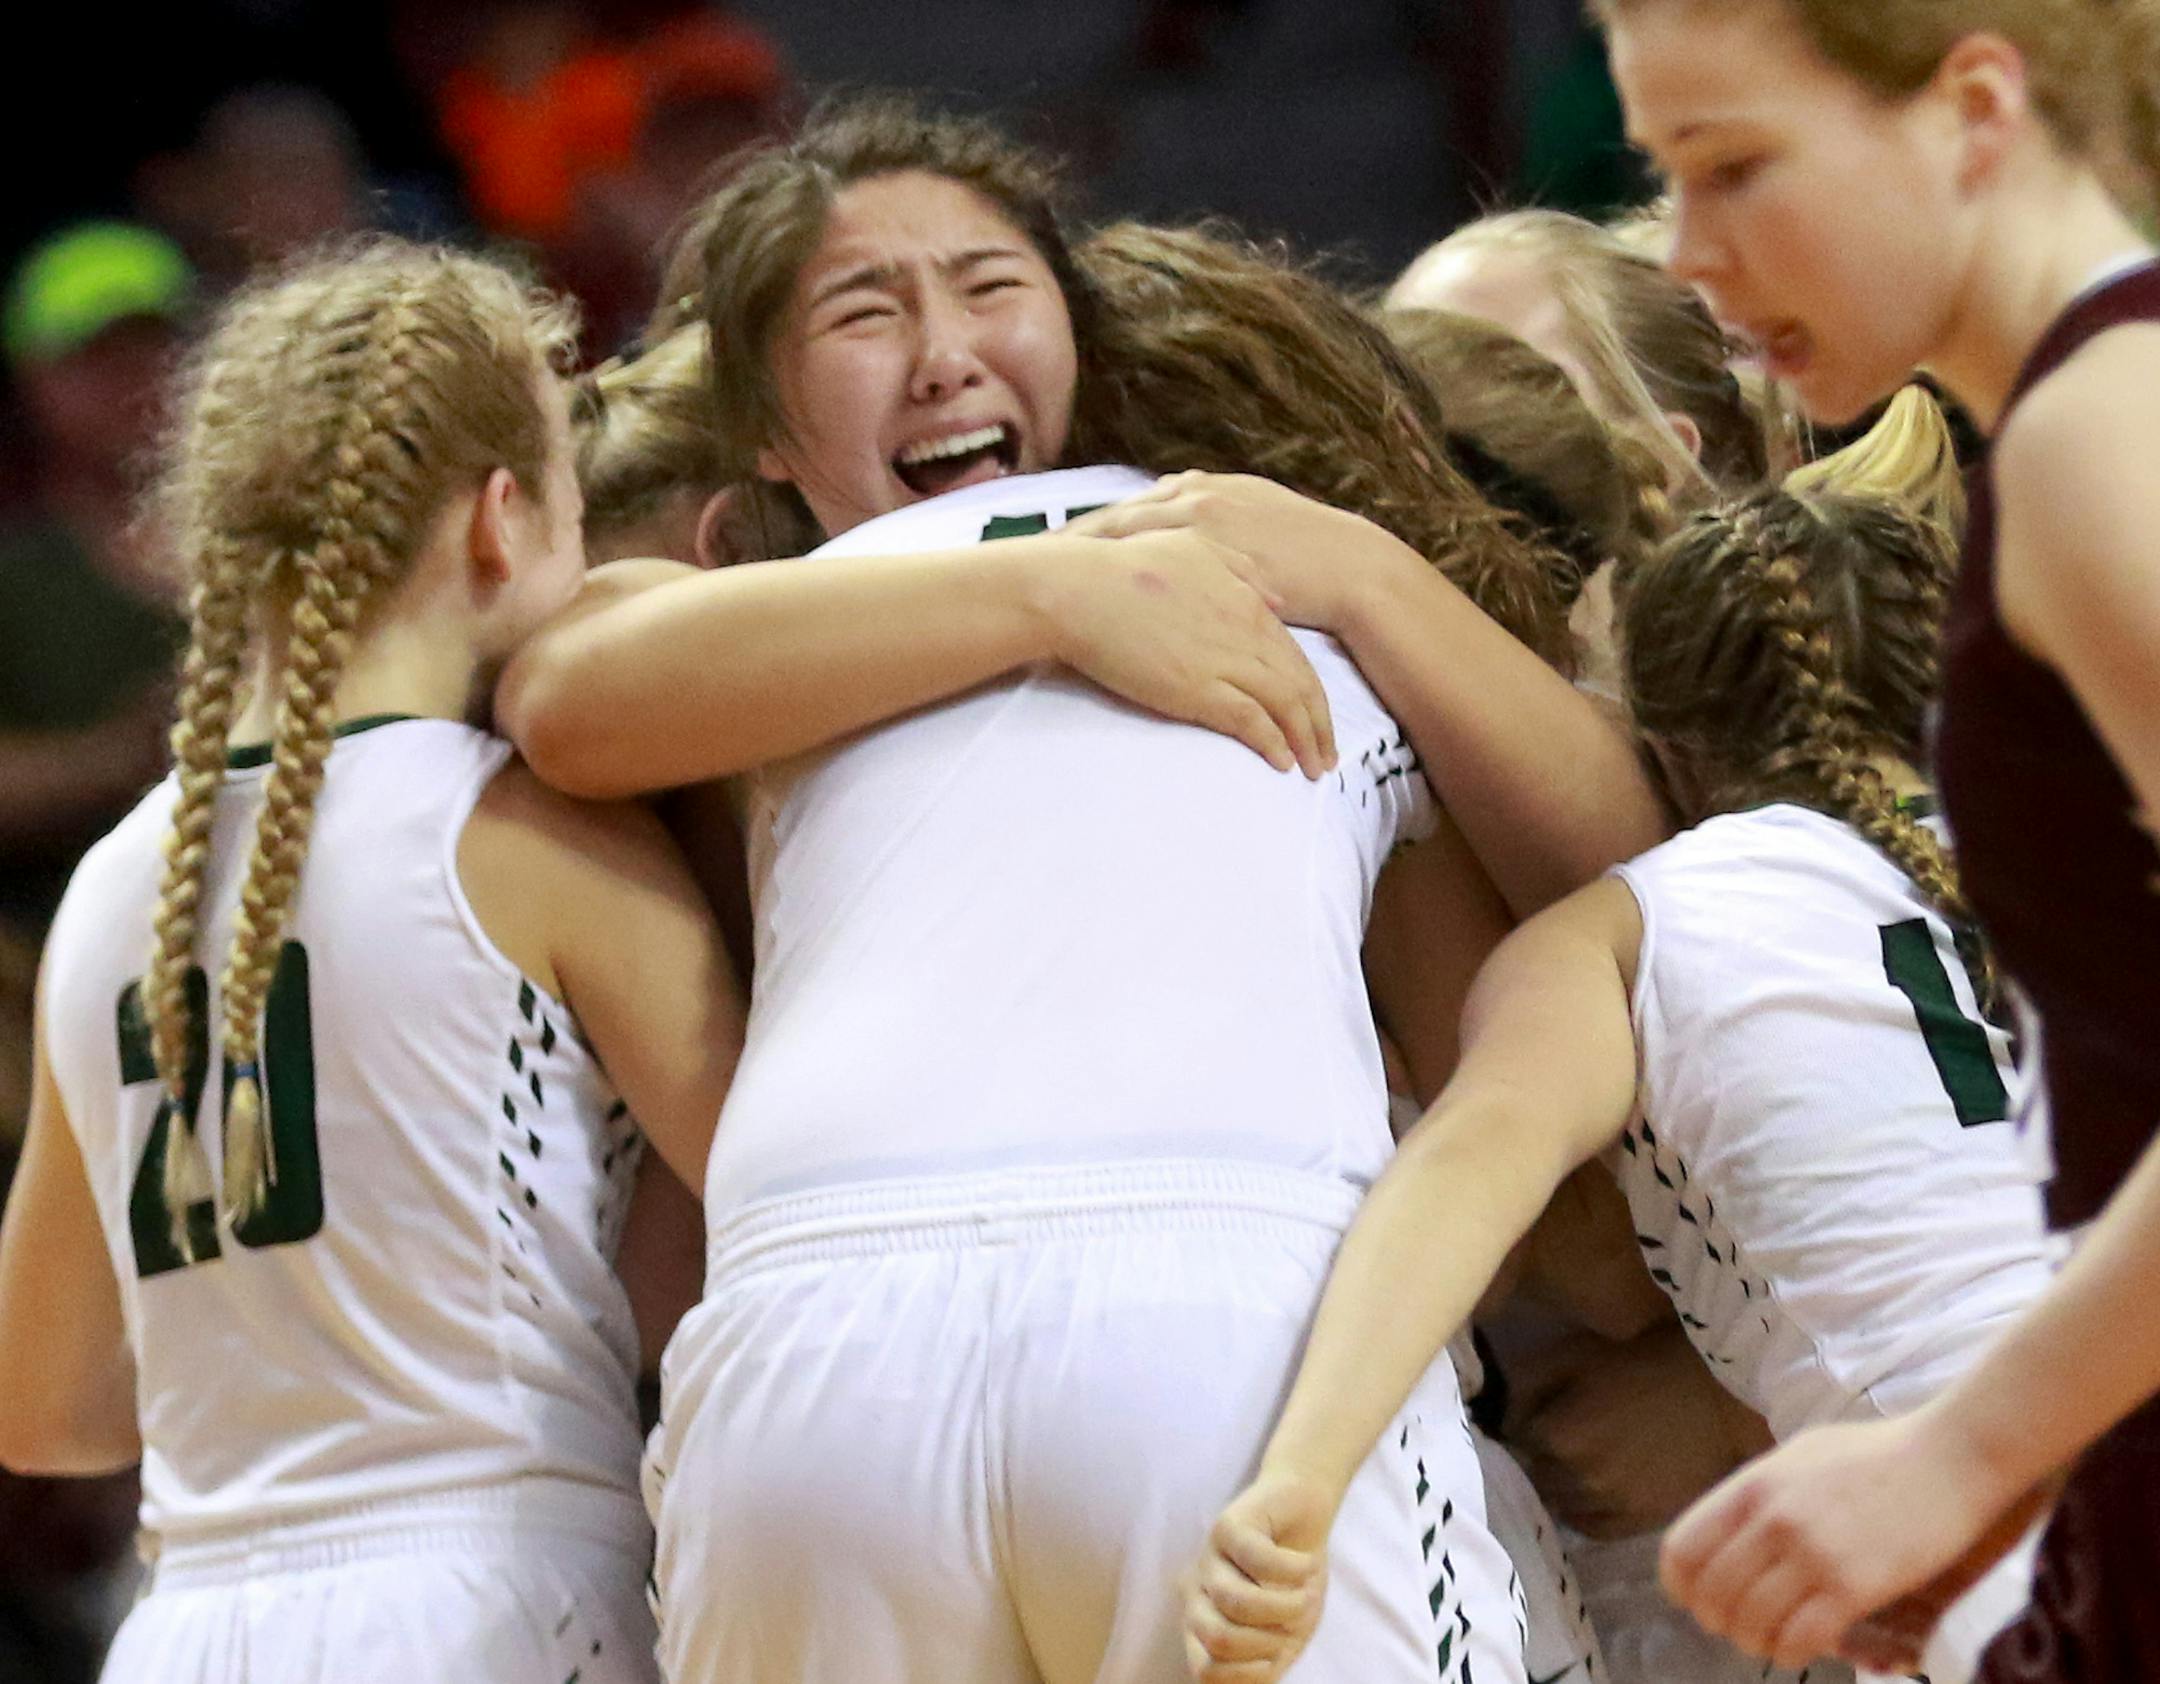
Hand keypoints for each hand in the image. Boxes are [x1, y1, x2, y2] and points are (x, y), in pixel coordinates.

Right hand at [1030, 527, 1335, 776]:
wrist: (1080, 589)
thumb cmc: (1124, 565)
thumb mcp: (1192, 547)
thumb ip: (1240, 568)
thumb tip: (1278, 600)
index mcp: (1247, 597)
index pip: (1296, 654)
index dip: (1313, 691)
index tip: (1318, 717)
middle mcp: (1247, 629)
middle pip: (1302, 684)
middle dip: (1320, 725)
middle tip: (1328, 756)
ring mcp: (1225, 661)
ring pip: (1286, 706)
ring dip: (1306, 741)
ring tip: (1314, 768)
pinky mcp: (1199, 689)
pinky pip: (1252, 723)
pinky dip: (1273, 744)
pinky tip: (1282, 763)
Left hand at [1070, 471, 1414, 634]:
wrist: (1349, 567)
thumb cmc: (1304, 554)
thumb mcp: (1253, 521)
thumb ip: (1210, 526)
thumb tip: (1178, 538)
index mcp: (1201, 489)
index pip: (1130, 509)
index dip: (1089, 529)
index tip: (1051, 545)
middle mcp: (1194, 496)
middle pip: (1115, 518)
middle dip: (1072, 539)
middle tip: (1027, 559)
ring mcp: (1202, 522)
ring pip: (1126, 538)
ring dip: (1084, 556)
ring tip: (1044, 576)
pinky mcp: (1212, 554)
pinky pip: (1154, 569)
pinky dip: (1120, 580)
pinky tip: (1093, 598)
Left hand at [1184, 1467, 1335, 1682]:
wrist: (1304, 1514)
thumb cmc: (1293, 1580)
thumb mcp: (1286, 1633)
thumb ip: (1268, 1665)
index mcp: (1203, 1624)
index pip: (1206, 1672)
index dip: (1248, 1674)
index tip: (1277, 1656)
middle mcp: (1196, 1592)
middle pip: (1217, 1638)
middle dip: (1267, 1641)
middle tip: (1293, 1625)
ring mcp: (1207, 1557)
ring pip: (1234, 1601)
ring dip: (1285, 1607)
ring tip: (1306, 1596)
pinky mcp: (1226, 1526)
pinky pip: (1260, 1561)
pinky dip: (1295, 1571)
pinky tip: (1306, 1565)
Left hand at [1506, 1324, 1765, 1540]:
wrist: (1717, 1396)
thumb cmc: (1643, 1362)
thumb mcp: (1575, 1354)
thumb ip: (1526, 1383)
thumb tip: (1497, 1413)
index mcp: (1557, 1433)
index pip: (1512, 1436)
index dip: (1521, 1420)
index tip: (1533, 1411)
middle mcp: (1577, 1476)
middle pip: (1533, 1472)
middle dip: (1538, 1453)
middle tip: (1559, 1433)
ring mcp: (1609, 1504)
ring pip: (1557, 1502)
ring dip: (1559, 1482)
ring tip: (1578, 1458)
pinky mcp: (1637, 1521)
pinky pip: (1589, 1527)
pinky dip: (1582, 1509)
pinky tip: (1592, 1487)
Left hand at [1659, 1408, 2041, 1673]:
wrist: (1949, 1458)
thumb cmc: (1877, 1455)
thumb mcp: (1799, 1457)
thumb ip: (1762, 1493)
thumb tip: (1733, 1533)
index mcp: (1752, 1485)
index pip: (1683, 1550)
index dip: (1683, 1588)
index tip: (1698, 1602)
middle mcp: (1772, 1519)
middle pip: (1713, 1595)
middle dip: (1721, 1622)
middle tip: (1741, 1628)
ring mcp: (1811, 1553)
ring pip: (1751, 1622)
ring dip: (1757, 1642)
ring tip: (1773, 1642)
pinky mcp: (1853, 1586)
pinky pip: (1799, 1638)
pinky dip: (1792, 1652)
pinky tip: (1803, 1648)